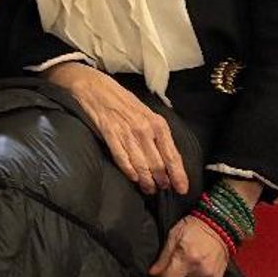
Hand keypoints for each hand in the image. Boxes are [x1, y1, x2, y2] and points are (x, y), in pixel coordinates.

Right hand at [46, 61, 189, 195]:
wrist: (94, 86)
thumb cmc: (122, 101)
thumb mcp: (146, 114)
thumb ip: (156, 134)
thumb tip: (165, 158)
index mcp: (157, 124)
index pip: (172, 155)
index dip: (178, 174)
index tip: (182, 188)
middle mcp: (145, 129)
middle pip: (158, 163)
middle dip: (161, 180)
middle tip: (161, 189)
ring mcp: (126, 132)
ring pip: (141, 164)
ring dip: (146, 180)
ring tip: (148, 189)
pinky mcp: (109, 133)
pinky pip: (122, 157)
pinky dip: (128, 171)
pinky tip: (132, 178)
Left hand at [149, 214, 229, 276]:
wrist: (219, 228)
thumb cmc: (194, 228)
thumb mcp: (173, 236)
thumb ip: (163, 258)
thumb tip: (153, 273)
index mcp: (188, 257)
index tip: (157, 272)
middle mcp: (201, 269)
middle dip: (170, 276)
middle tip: (172, 263)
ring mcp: (210, 276)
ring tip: (184, 262)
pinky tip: (193, 266)